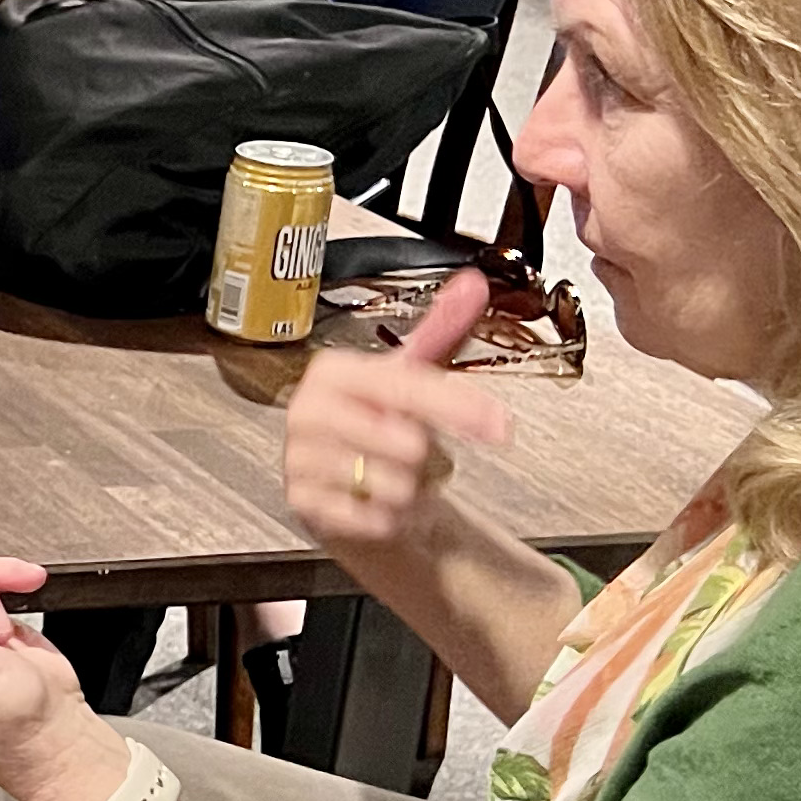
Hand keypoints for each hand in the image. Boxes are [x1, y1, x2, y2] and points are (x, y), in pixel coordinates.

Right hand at [281, 273, 517, 559]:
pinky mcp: (302, 502)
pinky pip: (370, 515)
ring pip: (393, 485)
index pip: (408, 388)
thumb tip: (473, 282)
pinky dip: (387, 517)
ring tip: (392, 479)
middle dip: (427, 459)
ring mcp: (299, 457)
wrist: (349, 488)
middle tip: (413, 454)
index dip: (460, 409)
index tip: (501, 427)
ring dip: (409, 491)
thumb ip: (442, 330)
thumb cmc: (382, 426)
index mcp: (333, 372)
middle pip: (405, 442)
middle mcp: (308, 411)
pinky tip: (379, 504)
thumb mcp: (412, 375)